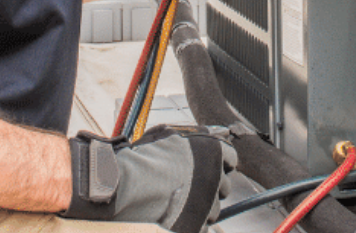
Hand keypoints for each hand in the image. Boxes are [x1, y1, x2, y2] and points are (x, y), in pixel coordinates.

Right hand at [65, 125, 236, 232]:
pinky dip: (192, 223)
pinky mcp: (197, 227)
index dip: (219, 162)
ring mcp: (208, 205)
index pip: (231, 158)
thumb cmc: (142, 158)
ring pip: (213, 209)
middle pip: (224, 186)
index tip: (207, 166)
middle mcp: (216, 178)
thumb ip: (194, 135)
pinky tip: (174, 215)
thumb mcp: (169, 135)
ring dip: (200, 206)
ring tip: (177, 201)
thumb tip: (210, 132)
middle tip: (188, 185)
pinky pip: (202, 226)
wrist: (124, 186)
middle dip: (210, 186)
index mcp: (214, 152)